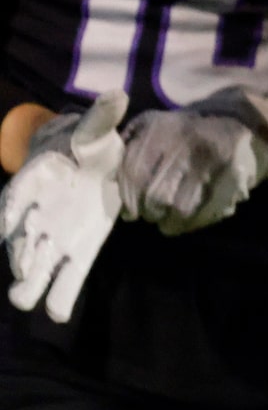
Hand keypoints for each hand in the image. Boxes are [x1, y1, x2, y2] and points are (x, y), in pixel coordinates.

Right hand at [2, 94, 127, 323]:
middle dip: (21, 253)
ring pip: (37, 262)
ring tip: (30, 301)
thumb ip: (102, 119)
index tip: (8, 226)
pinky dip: (61, 295)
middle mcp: (37, 214)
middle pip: (21, 237)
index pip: (16, 197)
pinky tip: (58, 314)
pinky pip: (66, 277)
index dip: (10, 212)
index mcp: (35, 181)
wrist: (94, 167)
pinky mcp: (78, 251)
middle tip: (23, 272)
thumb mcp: (96, 132)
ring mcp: (54, 237)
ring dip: (33, 280)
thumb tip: (115, 95)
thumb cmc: (88, 146)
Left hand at [119, 88, 267, 234]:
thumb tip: (111, 177)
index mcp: (162, 130)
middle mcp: (186, 144)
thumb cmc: (187, 128)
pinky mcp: (234, 177)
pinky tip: (187, 222)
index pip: (134, 172)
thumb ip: (129, 143)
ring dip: (170, 221)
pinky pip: (208, 210)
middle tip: (150, 215)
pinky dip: (194, 223)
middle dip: (150, 211)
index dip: (129, 198)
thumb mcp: (153, 123)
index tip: (130, 212)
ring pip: (181, 207)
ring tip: (166, 222)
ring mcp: (213, 162)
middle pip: (157, 194)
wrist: (242, 121)